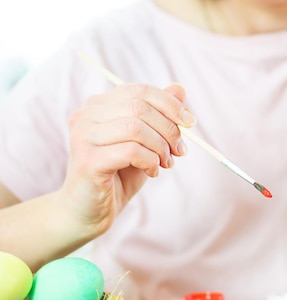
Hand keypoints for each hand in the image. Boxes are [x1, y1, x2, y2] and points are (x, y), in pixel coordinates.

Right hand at [60, 83, 195, 235]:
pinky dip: (150, 161)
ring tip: (166, 163)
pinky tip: (152, 172)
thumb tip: (180, 88)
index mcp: (99, 105)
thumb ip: (160, 116)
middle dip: (169, 129)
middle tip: (179, 151)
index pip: (140, 91)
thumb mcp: (146, 143)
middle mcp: (86, 115)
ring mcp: (83, 137)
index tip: (190, 122)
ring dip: (161, 147)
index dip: (170, 104)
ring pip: (136, 128)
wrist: (90, 211)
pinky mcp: (88, 160)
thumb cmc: (119, 175)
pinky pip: (131, 151)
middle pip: (139, 107)